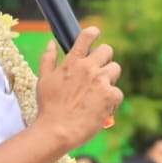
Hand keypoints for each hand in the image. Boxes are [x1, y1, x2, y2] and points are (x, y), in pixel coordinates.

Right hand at [36, 26, 122, 148]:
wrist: (58, 130)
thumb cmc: (48, 106)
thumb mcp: (43, 79)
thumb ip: (48, 59)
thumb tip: (50, 43)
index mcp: (72, 62)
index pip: (86, 37)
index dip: (93, 33)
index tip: (95, 33)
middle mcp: (89, 68)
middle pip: (107, 50)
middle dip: (104, 58)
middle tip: (98, 72)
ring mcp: (101, 81)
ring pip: (116, 69)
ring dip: (109, 78)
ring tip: (99, 92)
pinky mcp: (110, 95)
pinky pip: (118, 92)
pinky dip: (112, 100)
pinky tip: (101, 108)